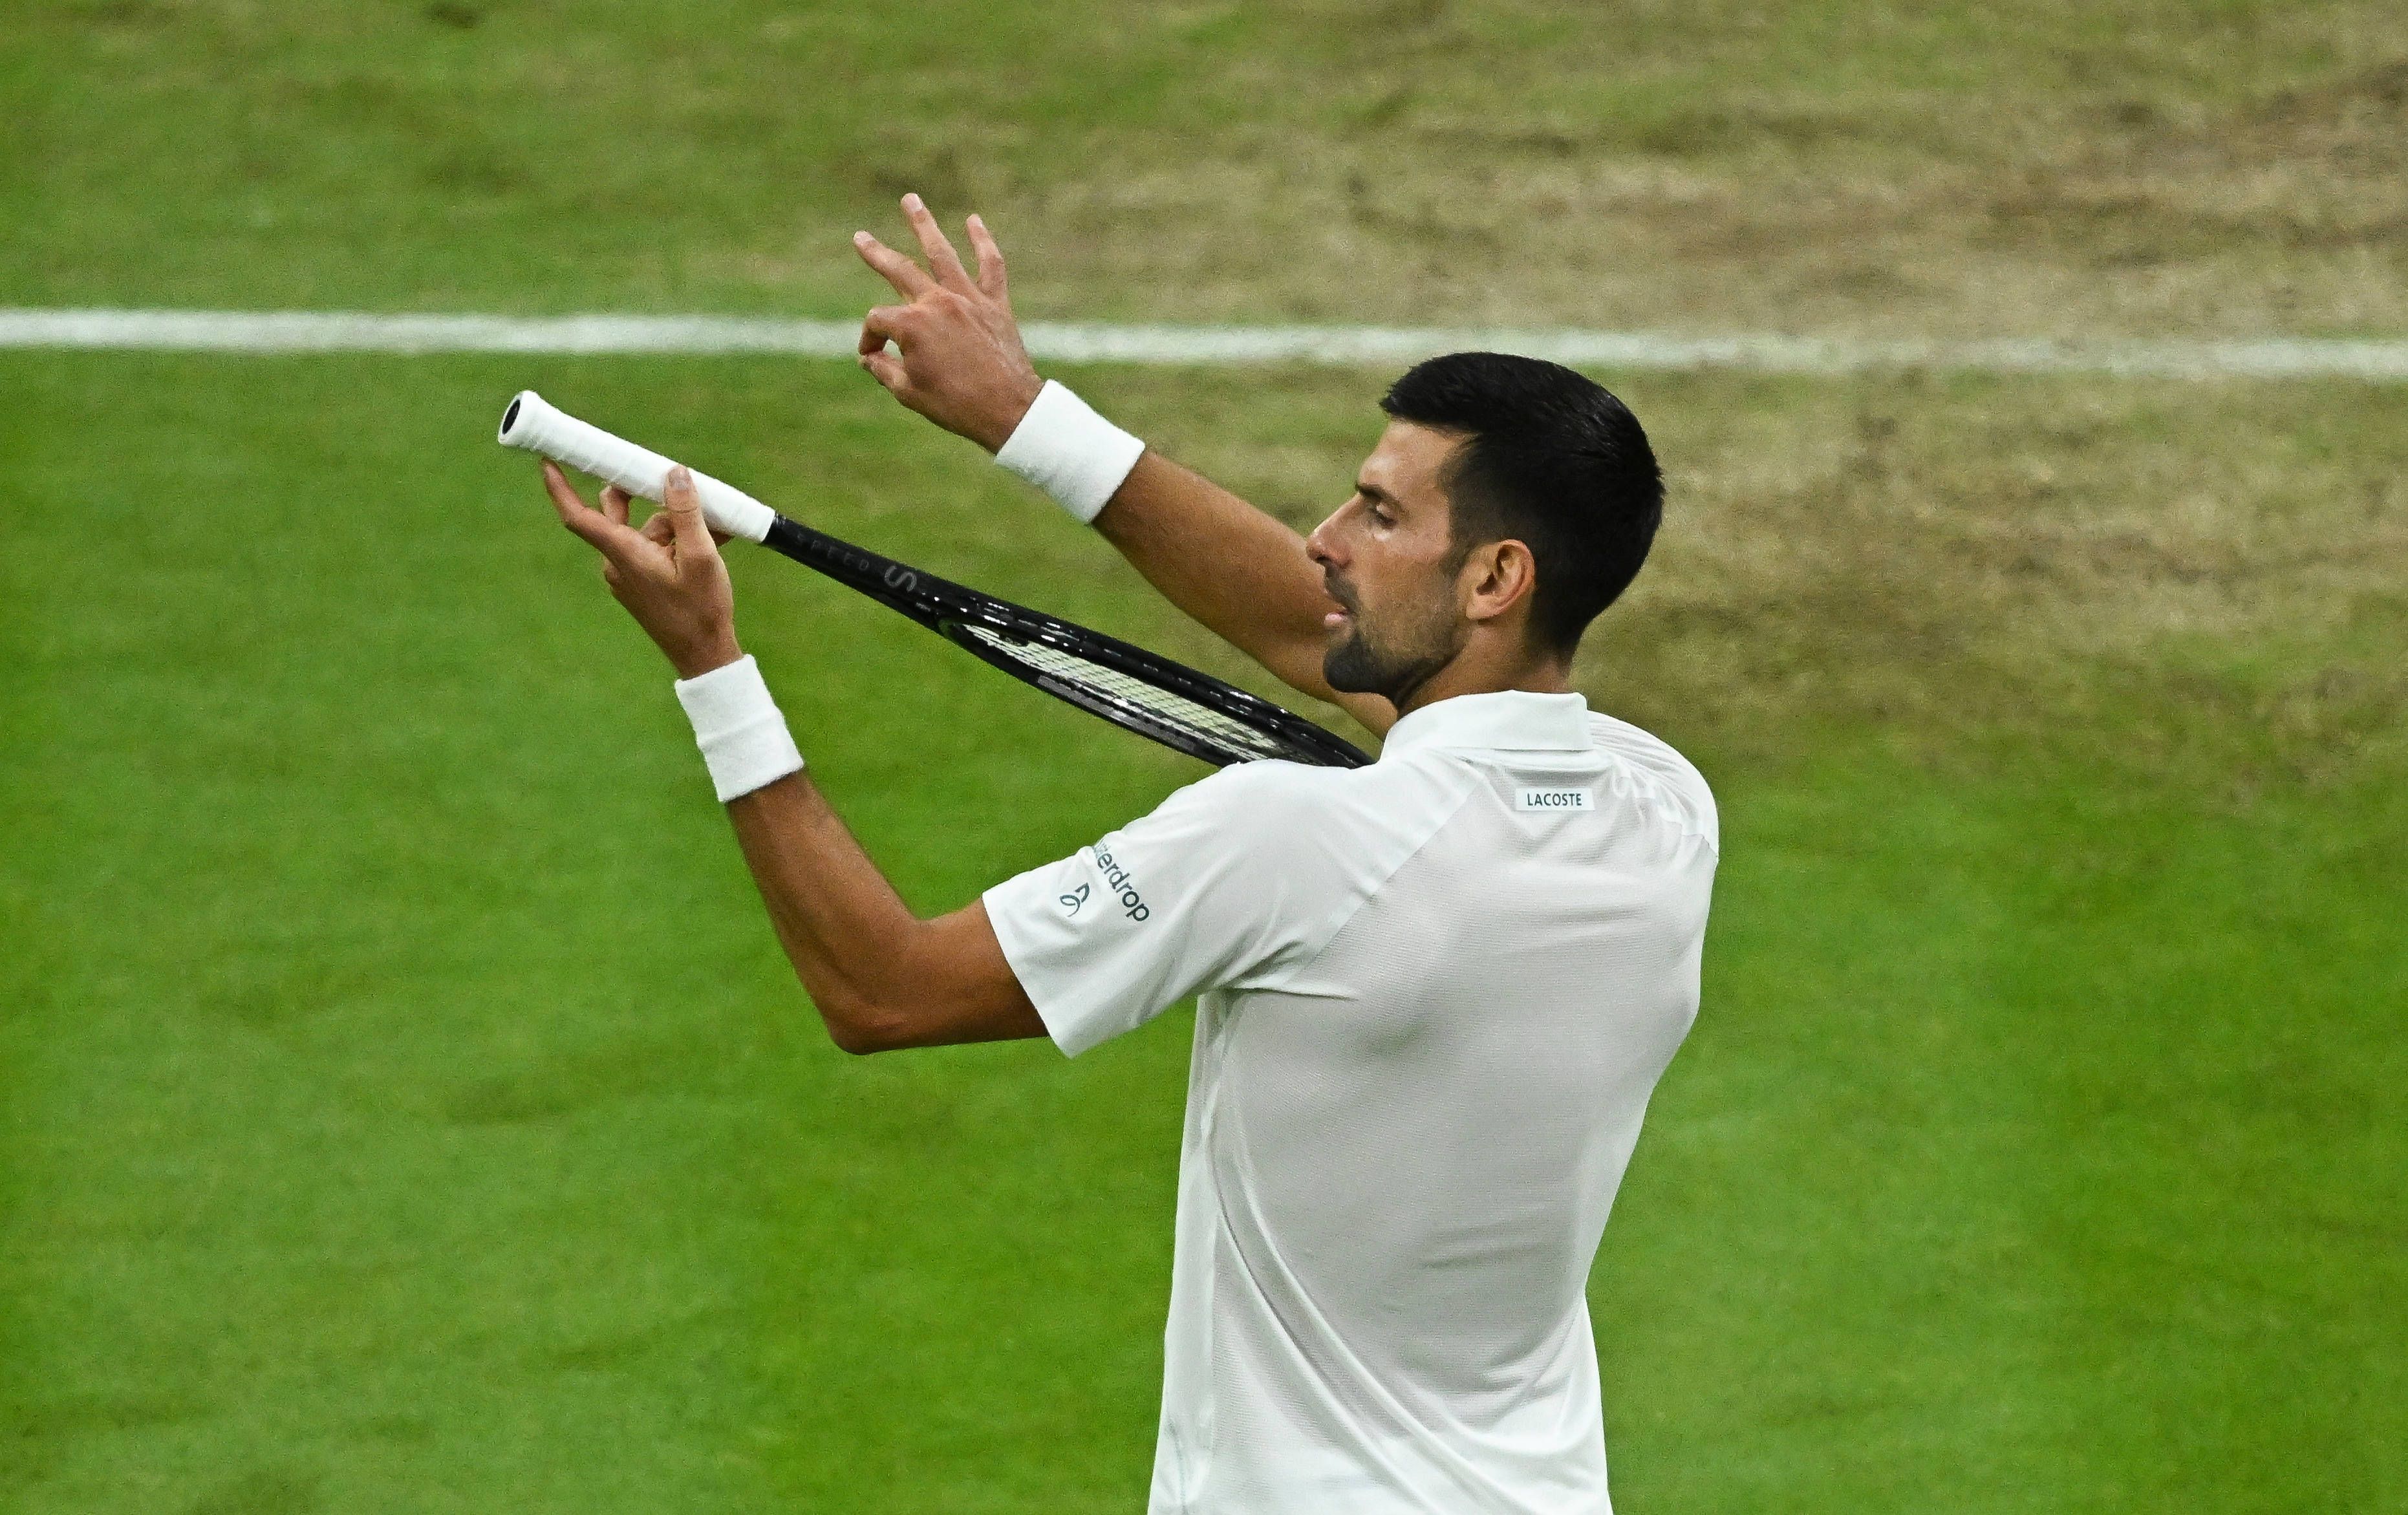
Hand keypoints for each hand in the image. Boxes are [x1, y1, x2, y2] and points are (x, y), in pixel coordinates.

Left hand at [542, 460, 742, 678]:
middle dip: (642, 495)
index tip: (546, 461)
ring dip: (675, 522)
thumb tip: (674, 473)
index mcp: (624, 555)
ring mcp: (629, 574)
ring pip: (644, 530)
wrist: (704, 656)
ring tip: (716, 524)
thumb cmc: (701, 609)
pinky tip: (715, 538)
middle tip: (662, 476)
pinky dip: (678, 540)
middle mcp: (619, 563)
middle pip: (616, 514)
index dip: (558, 488)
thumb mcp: (701, 556)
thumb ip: (686, 512)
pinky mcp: (642, 583)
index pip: (578, 516)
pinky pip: (653, 548)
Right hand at [854, 193, 1043, 451]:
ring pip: (941, 253)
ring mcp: (968, 299)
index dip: (870, 339)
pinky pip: (991, 265)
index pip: (878, 322)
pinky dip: (983, 242)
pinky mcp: (995, 304)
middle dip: (876, 253)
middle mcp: (937, 302)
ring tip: (911, 200)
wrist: (1008, 411)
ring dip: (923, 225)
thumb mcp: (908, 393)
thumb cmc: (956, 406)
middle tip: (860, 237)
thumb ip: (883, 369)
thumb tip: (869, 356)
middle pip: (899, 270)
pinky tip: (974, 221)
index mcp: (911, 325)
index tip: (874, 357)